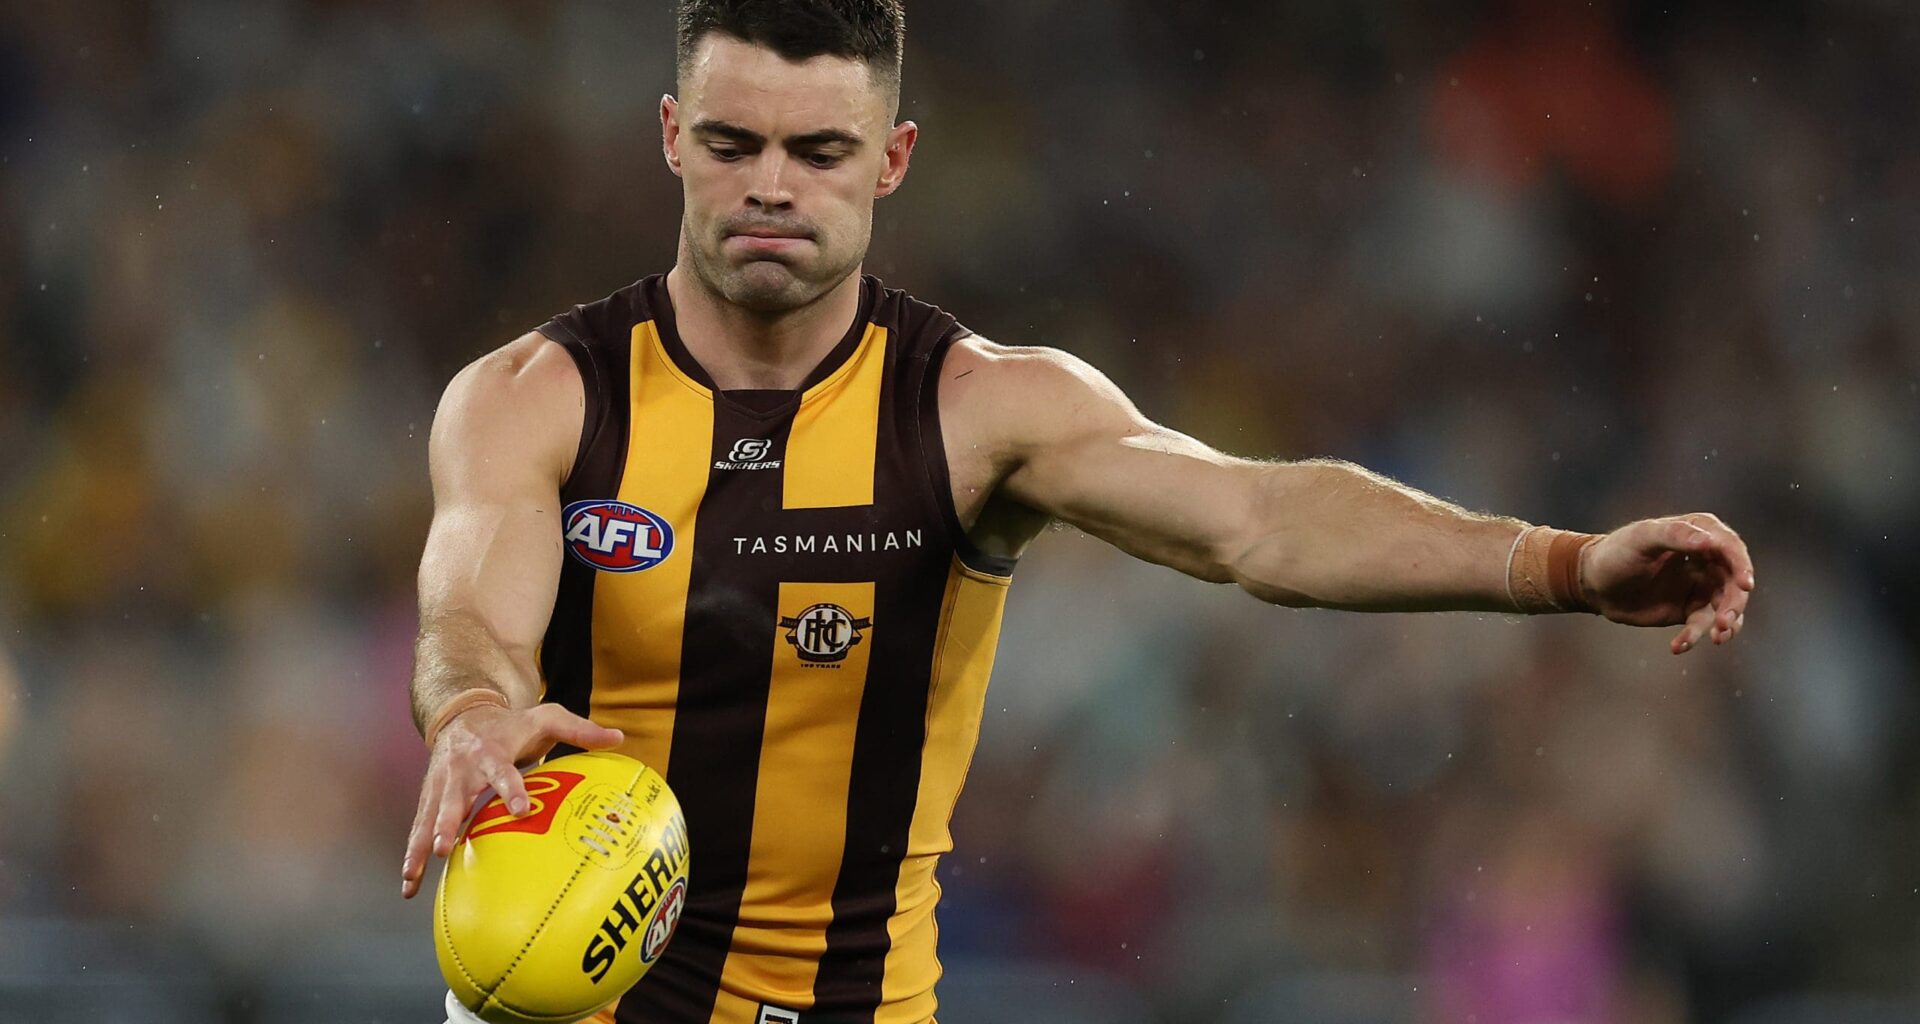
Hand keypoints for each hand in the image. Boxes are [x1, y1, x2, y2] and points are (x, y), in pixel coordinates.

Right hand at [401, 702, 623, 898]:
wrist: (462, 713)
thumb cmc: (512, 724)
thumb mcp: (547, 717)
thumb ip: (580, 729)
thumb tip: (619, 738)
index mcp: (492, 752)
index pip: (503, 772)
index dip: (512, 790)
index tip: (521, 811)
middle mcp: (462, 770)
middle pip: (453, 798)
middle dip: (448, 822)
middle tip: (446, 848)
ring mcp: (442, 786)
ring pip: (429, 818)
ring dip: (422, 846)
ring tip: (414, 878)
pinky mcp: (430, 799)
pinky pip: (419, 829)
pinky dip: (412, 856)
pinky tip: (408, 887)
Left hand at [1579, 512, 1755, 654]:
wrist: (1593, 582)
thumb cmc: (1616, 553)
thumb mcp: (1642, 538)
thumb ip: (1675, 535)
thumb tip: (1709, 541)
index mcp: (1700, 532)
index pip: (1730, 548)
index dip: (1742, 565)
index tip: (1745, 585)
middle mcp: (1707, 558)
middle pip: (1734, 580)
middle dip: (1735, 602)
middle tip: (1725, 621)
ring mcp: (1700, 584)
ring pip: (1726, 605)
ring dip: (1726, 623)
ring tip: (1718, 637)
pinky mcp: (1689, 608)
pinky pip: (1702, 624)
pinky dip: (1695, 636)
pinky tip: (1678, 646)